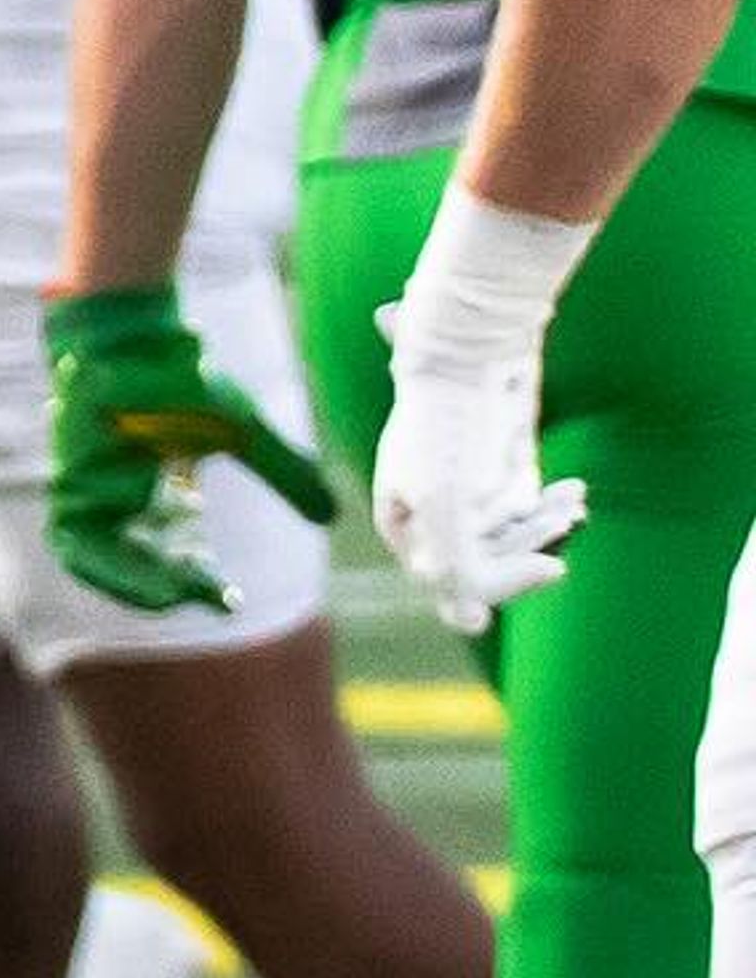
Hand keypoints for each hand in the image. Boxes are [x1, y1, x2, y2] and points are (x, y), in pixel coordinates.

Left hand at [42, 286, 332, 614]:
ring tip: (172, 597)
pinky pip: (72, 539)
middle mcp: (118, 497)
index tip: (230, 599)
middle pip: (131, 566)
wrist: (134, 336)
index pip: (170, 557)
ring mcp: (88, 489)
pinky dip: (101, 564)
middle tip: (202, 599)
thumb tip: (332, 515)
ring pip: (95, 561)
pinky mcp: (66, 478)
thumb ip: (286, 475)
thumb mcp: (244, 435)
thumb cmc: (184, 379)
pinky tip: (141, 566)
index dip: (194, 586)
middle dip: (162, 592)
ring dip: (132, 585)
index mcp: (155, 493)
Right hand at [371, 327, 581, 638]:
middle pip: (488, 565)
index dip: (503, 581)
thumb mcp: (443, 503)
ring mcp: (467, 499)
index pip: (453, 583)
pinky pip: (530, 515)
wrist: (471, 352)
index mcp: (403, 524)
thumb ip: (452, 566)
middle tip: (565, 518)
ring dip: (549, 526)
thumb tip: (468, 624)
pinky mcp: (502, 478)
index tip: (549, 566)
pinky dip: (556, 509)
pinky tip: (575, 494)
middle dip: (531, 546)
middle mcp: (432, 518)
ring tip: (573, 501)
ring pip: (515, 541)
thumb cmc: (445, 425)